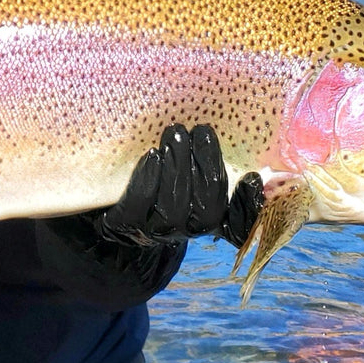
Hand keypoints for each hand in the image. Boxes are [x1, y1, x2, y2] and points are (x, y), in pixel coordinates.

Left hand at [95, 124, 263, 248]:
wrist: (111, 203)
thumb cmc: (160, 177)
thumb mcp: (188, 168)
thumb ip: (208, 157)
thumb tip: (237, 133)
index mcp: (209, 217)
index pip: (239, 224)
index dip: (248, 207)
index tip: (252, 177)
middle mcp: (188, 229)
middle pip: (208, 210)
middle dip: (206, 167)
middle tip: (201, 131)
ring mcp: (157, 231)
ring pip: (175, 208)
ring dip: (178, 168)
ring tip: (175, 135)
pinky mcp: (126, 224)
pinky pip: (141, 204)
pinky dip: (149, 178)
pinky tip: (153, 155)